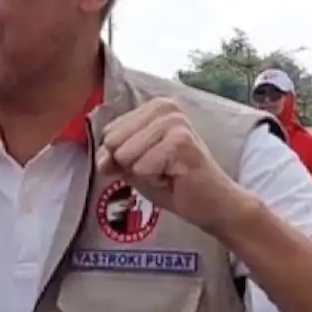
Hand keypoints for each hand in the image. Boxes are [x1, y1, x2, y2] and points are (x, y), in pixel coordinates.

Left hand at [97, 97, 253, 234]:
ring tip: (167, 172)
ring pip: (125, 155)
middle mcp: (165, 107)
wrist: (209, 204)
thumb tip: (102, 158)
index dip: (120, 156)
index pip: (109, 132)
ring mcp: (175, 122)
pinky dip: (153, 180)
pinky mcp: (181, 142)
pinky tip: (175, 177)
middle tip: (159, 169)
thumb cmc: (172, 182)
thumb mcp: (132, 166)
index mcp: (153, 107)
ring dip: (143, 173)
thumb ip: (111, 156)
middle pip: (113, 142)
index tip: (148, 162)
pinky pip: (141, 167)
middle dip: (130, 164)